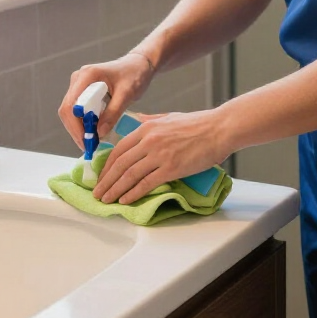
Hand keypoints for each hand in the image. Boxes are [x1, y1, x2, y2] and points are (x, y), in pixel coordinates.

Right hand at [57, 53, 155, 149]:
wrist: (138, 65)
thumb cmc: (135, 75)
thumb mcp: (127, 94)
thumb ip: (113, 112)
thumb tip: (99, 133)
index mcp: (87, 75)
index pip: (71, 105)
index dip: (76, 126)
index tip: (87, 141)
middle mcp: (78, 79)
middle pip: (68, 110)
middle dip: (76, 130)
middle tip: (89, 147)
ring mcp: (79, 85)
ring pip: (71, 112)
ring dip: (79, 129)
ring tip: (91, 143)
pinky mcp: (83, 91)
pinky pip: (78, 111)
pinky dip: (83, 123)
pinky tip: (93, 133)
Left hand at [93, 110, 228, 203]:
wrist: (219, 129)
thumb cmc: (198, 124)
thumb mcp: (169, 117)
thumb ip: (150, 121)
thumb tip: (136, 122)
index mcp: (147, 128)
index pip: (119, 150)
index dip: (107, 166)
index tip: (101, 177)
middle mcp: (149, 141)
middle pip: (120, 164)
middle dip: (106, 181)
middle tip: (97, 193)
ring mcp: (160, 155)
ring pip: (129, 175)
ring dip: (115, 190)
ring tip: (107, 200)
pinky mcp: (171, 168)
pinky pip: (147, 183)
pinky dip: (133, 193)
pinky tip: (125, 200)